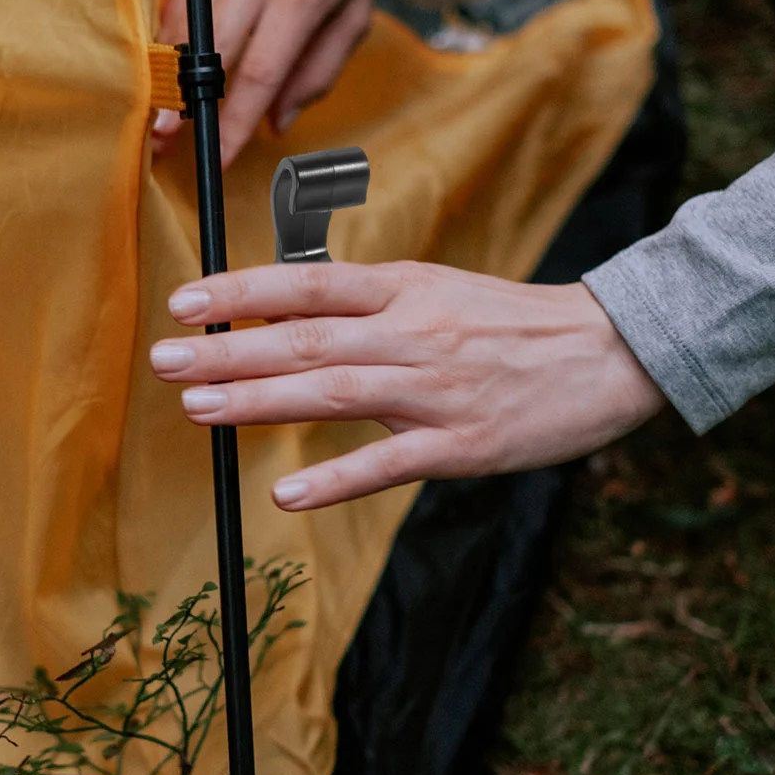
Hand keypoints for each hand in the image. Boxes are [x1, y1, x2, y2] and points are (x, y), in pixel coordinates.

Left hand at [148, 262, 666, 507]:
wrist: (610, 352)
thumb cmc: (515, 325)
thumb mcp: (440, 291)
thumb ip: (371, 304)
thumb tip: (291, 311)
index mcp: (406, 288)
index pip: (308, 281)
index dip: (243, 289)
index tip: (184, 299)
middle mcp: (412, 332)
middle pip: (305, 337)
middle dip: (228, 349)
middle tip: (163, 358)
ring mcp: (435, 389)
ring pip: (333, 391)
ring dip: (260, 400)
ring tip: (198, 409)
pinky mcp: (461, 444)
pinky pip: (388, 464)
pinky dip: (336, 480)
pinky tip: (286, 493)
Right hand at [153, 0, 391, 169]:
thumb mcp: (357, 7)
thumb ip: (320, 69)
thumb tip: (277, 121)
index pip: (261, 74)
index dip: (235, 123)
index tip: (220, 158)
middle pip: (211, 55)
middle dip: (187, 107)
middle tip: (166, 147)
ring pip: (184, 30)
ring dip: (166, 79)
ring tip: (155, 120)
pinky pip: (175, 2)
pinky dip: (166, 42)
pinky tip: (163, 72)